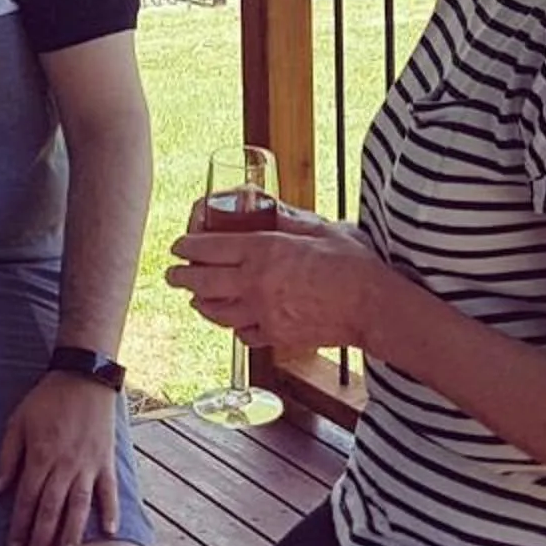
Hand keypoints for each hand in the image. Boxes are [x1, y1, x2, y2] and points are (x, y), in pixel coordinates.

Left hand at [0, 373, 121, 545]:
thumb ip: (7, 457)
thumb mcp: (17, 422)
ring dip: (71, 533)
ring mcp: (88, 464)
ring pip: (78, 506)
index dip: (19, 528)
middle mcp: (64, 465)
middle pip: (51, 510)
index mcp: (40, 456)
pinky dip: (110, 510)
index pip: (27, 500)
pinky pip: (109, 490)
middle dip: (41, 541)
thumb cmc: (46, 400)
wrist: (84, 377)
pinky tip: (110, 532)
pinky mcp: (106, 460)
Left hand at [165, 212, 387, 352]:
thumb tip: (267, 208)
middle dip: (181, 276)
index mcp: (264, 251)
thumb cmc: (352, 263)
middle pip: (202, 282)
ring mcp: (263, 314)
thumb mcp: (319, 228)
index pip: (211, 248)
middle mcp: (256, 284)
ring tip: (195, 298)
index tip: (178, 246)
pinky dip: (233, 326)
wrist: (372, 306)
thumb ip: (287, 220)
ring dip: (201, 303)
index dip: (188, 246)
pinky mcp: (275, 336)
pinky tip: (235, 320)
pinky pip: (242, 334)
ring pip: (216, 312)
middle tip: (173, 274)